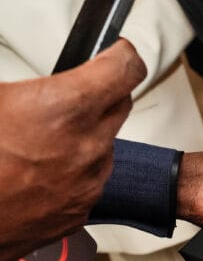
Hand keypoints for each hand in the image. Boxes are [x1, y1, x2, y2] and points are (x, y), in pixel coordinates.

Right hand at [0, 40, 144, 260]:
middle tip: (65, 96)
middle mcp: (88, 145)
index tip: (117, 52)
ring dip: (84, 136)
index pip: (126, 68)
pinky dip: (74, 170)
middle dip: (99, 94)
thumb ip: (20, 84)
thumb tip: (30, 81)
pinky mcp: (83, 208)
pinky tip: (39, 170)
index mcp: (64, 108)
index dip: (122, 55)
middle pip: (119, 104)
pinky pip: (91, 178)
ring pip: (104, 144)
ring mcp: (89, 181)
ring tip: (40, 141)